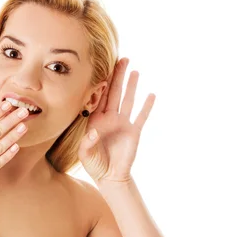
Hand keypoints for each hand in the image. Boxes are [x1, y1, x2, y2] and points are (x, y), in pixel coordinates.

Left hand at [78, 57, 155, 183]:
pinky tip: (151, 94)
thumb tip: (94, 132)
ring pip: (128, 100)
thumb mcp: (85, 154)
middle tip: (121, 59)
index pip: (99, 98)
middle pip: (114, 93)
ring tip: (134, 71)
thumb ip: (87, 143)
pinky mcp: (134, 132)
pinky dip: (146, 106)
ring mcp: (123, 123)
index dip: (101, 84)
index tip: (103, 68)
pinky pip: (141, 117)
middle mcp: (110, 118)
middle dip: (117, 76)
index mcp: (95, 120)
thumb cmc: (94, 164)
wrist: (110, 177)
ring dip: (131, 86)